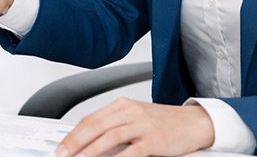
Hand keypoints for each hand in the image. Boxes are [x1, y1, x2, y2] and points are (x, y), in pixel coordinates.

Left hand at [55, 98, 213, 156]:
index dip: (73, 134)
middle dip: (75, 142)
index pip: (90, 119)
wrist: (194, 122)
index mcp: (122, 105)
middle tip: (61, 154)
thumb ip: (114, 126)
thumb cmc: (164, 122)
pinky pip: (131, 152)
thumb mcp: (135, 118)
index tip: (61, 146)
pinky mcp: (154, 140)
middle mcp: (130, 112)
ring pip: (108, 137)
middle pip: (95, 127)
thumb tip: (88, 142)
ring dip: (90, 151)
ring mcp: (142, 125)